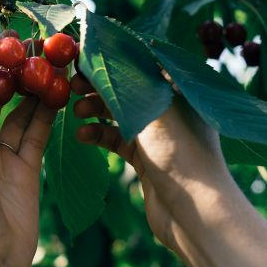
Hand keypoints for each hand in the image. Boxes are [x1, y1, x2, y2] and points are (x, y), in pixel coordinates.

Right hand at [71, 74, 231, 249]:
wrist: (193, 212)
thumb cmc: (181, 154)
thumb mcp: (156, 110)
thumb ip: (132, 82)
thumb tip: (110, 53)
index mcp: (180, 91)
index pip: (142, 64)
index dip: (113, 60)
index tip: (85, 57)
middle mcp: (170, 110)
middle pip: (128, 88)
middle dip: (99, 86)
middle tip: (73, 84)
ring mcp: (158, 135)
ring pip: (120, 114)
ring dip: (96, 110)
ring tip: (75, 111)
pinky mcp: (147, 159)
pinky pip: (117, 139)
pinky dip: (99, 135)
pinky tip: (82, 135)